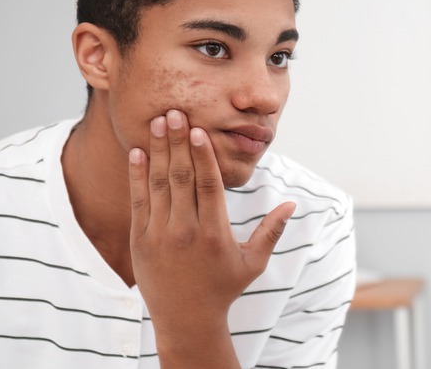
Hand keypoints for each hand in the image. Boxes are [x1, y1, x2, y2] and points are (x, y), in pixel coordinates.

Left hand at [127, 109, 294, 366]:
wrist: (186, 319)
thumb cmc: (224, 288)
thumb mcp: (254, 262)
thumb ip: (272, 231)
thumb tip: (292, 204)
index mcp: (215, 235)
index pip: (208, 187)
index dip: (203, 156)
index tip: (199, 130)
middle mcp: (185, 232)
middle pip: (181, 178)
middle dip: (178, 143)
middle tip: (175, 112)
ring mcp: (160, 236)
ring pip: (159, 185)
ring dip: (159, 151)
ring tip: (159, 122)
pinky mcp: (140, 240)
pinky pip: (138, 201)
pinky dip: (138, 175)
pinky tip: (139, 152)